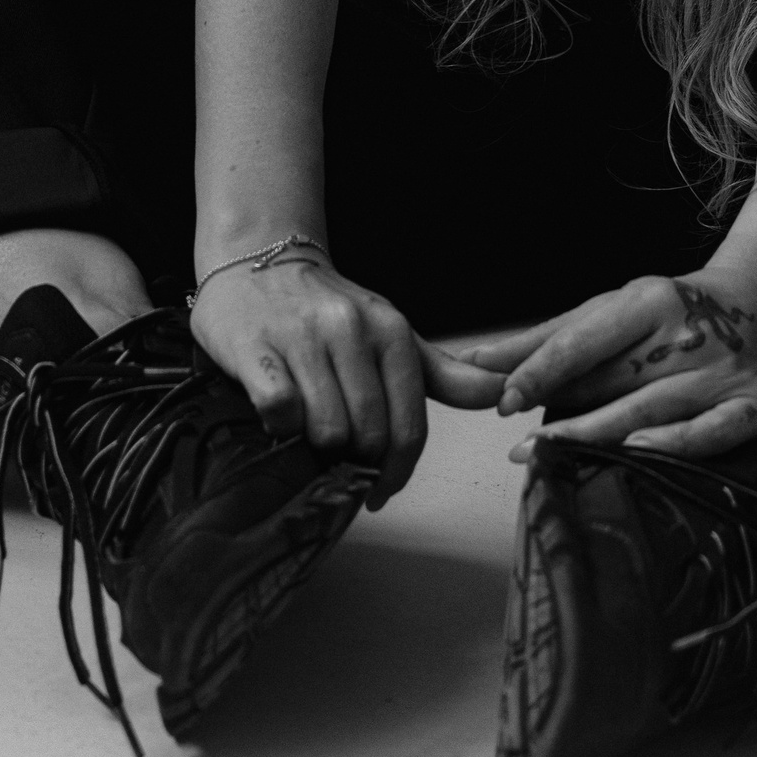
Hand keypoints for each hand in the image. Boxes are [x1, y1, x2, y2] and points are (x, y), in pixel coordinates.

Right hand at [189, 257, 507, 508]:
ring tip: (309, 434)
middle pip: (368, 435)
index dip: (397, 472)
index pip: (409, 426)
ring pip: (326, 430)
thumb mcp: (392, 335)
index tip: (381, 491)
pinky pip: (279, 412)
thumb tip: (501, 392)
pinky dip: (280, 427)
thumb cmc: (332, 312)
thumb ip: (446, 373)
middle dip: (356, 463)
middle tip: (339, 462)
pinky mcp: (255, 347)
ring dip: (318, 447)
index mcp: (391, 330)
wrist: (260, 265)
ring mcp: (302, 336)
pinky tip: (279, 417)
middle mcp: (350, 329)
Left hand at [461, 269, 756, 462]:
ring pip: (652, 409)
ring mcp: (726, 370)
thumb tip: (475, 362)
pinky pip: (711, 433)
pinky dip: (674, 445)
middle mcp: (690, 331)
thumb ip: (547, 338)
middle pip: (616, 379)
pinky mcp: (756, 404)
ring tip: (550, 456)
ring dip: (598, 435)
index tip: (504, 398)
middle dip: (562, 412)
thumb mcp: (613, 308)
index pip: (588, 338)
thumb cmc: (672, 311)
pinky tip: (635, 456)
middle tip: (517, 444)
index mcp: (652, 297)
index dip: (543, 369)